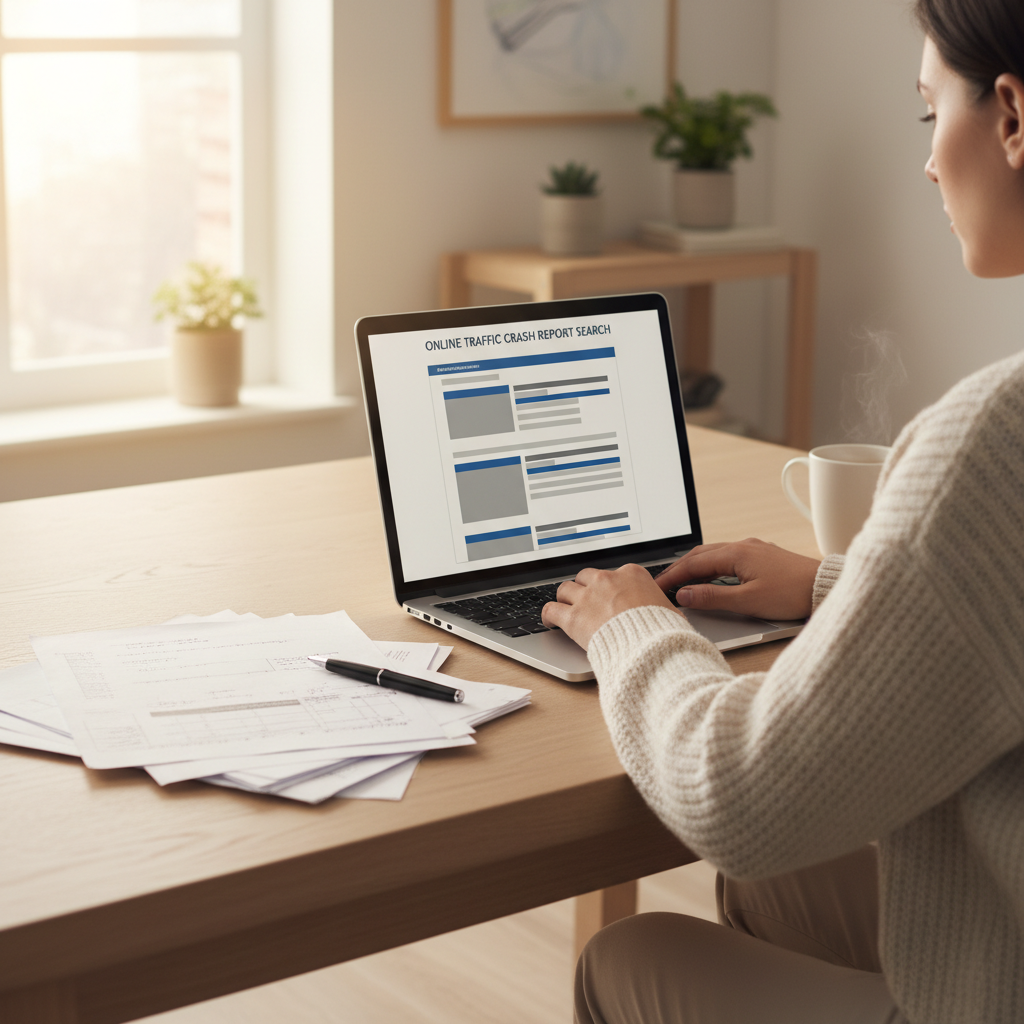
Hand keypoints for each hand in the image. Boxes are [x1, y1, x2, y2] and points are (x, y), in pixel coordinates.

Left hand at [541, 563, 675, 649]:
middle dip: (585, 588)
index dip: (608, 586)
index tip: (608, 595)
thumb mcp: (669, 611)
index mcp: (631, 574)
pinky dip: (548, 615)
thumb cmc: (663, 630)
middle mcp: (606, 580)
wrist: (649, 645)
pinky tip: (549, 621)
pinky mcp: (573, 616)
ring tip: (564, 608)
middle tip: (585, 600)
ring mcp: (588, 597)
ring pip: (565, 589)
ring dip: (565, 598)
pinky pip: (551, 609)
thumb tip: (670, 613)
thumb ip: (662, 607)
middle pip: (586, 577)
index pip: (613, 573)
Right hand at [655, 538, 819, 620]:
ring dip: (694, 566)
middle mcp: (743, 546)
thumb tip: (685, 595)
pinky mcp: (762, 556)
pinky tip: (710, 576)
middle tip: (663, 584)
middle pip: (700, 554)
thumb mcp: (748, 601)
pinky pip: (727, 557)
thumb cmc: (792, 594)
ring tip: (681, 581)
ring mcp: (753, 549)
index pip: (693, 564)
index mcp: (736, 553)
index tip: (657, 587)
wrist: (825, 588)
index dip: (672, 576)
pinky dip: (711, 566)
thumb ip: (713, 597)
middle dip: (679, 569)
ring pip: (714, 554)